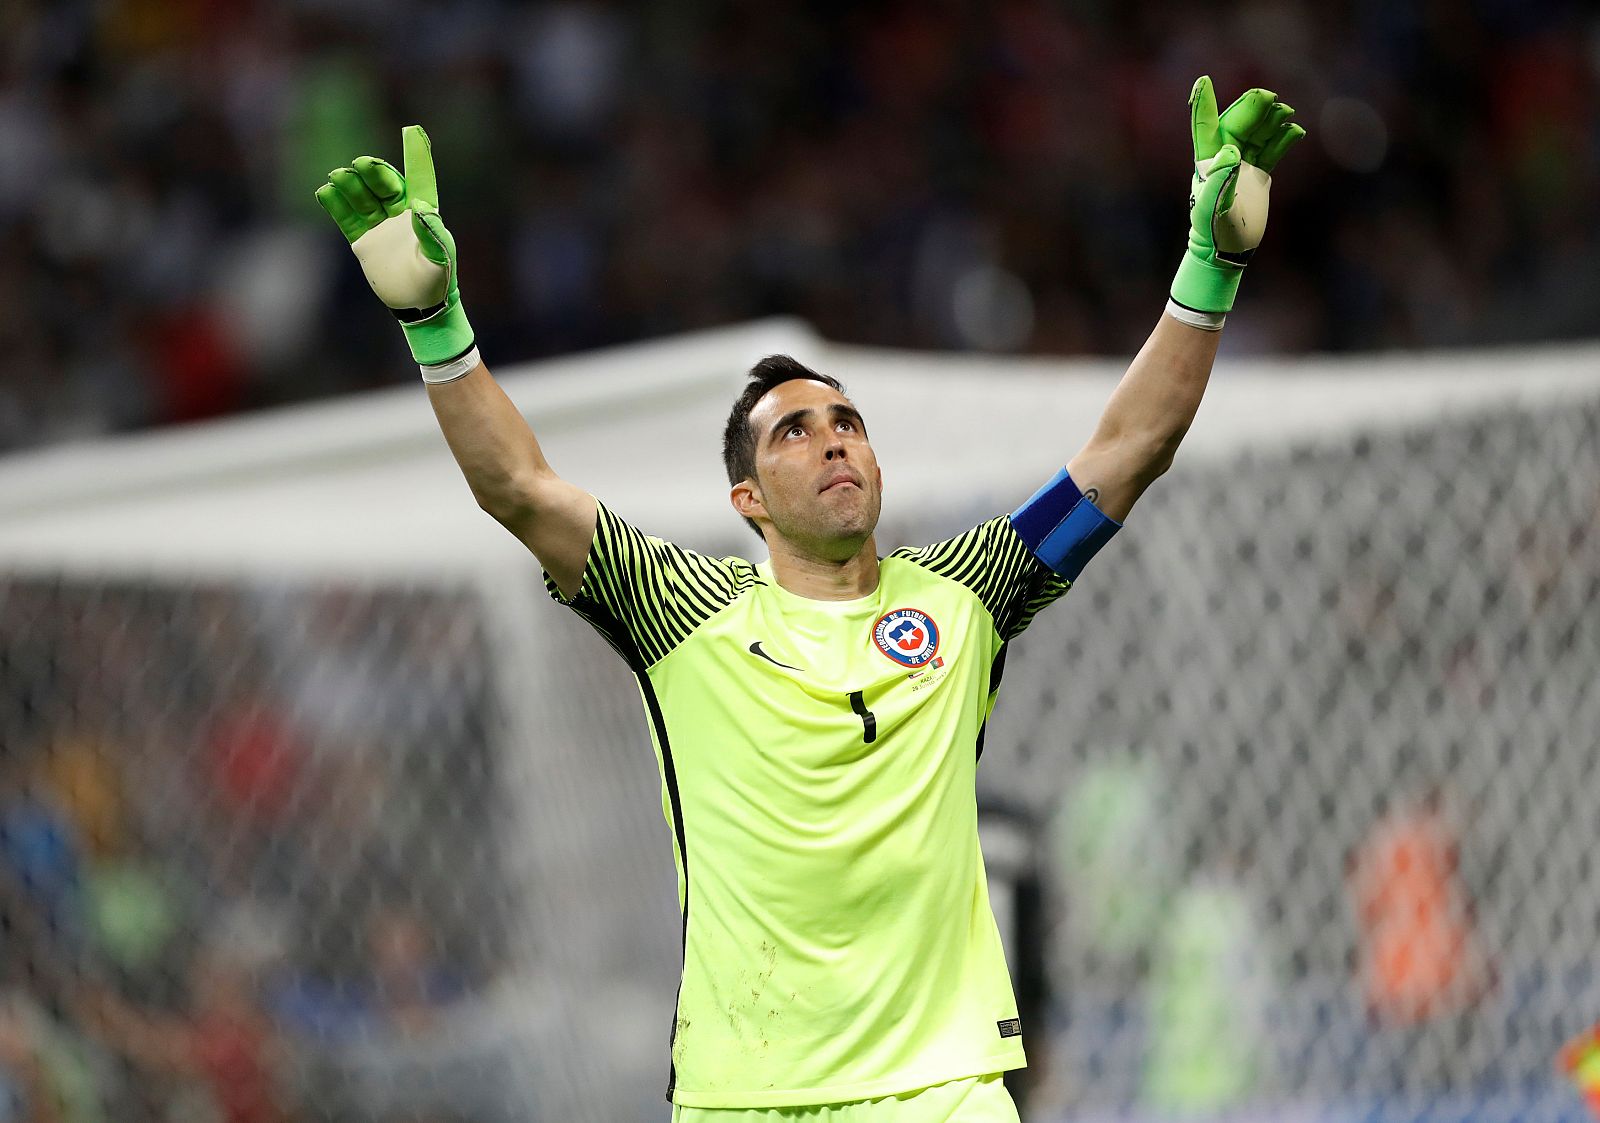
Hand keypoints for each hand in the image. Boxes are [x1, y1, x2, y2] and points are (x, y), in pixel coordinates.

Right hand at [315, 126, 475, 366]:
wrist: (420, 306)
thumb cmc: (438, 280)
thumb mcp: (440, 258)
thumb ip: (432, 235)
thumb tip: (422, 211)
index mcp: (424, 213)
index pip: (418, 179)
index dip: (415, 156)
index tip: (412, 131)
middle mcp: (400, 215)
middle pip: (384, 186)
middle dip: (373, 173)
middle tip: (360, 164)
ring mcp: (380, 226)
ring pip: (362, 199)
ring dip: (351, 186)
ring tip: (337, 176)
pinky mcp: (364, 241)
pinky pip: (347, 218)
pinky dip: (336, 205)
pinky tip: (325, 192)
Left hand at [1171, 77, 1304, 315]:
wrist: (1227, 250)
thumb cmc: (1212, 231)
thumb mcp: (1212, 207)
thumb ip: (1221, 179)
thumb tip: (1232, 151)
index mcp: (1208, 161)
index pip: (1205, 126)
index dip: (1203, 103)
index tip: (1202, 80)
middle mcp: (1224, 159)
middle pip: (1239, 124)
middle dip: (1253, 108)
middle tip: (1271, 97)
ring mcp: (1243, 166)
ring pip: (1258, 134)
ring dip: (1271, 121)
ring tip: (1286, 112)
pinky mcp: (1258, 176)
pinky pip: (1273, 151)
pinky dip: (1284, 140)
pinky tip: (1295, 132)